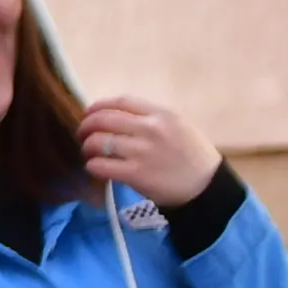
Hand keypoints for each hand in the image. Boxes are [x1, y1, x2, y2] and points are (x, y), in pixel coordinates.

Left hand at [77, 95, 218, 209]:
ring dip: (87, 147)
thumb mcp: (178, 125)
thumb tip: (116, 115)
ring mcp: (142, 151)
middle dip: (86, 126)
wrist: (205, 185)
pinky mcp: (136, 174)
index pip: (121, 102)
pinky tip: (95, 168)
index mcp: (161, 114)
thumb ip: (151, 117)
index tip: (89, 112)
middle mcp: (151, 129)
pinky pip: (101, 166)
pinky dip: (92, 166)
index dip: (98, 106)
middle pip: (104, 119)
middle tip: (82, 134)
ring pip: (98, 142)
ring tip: (89, 152)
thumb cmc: (191, 154)